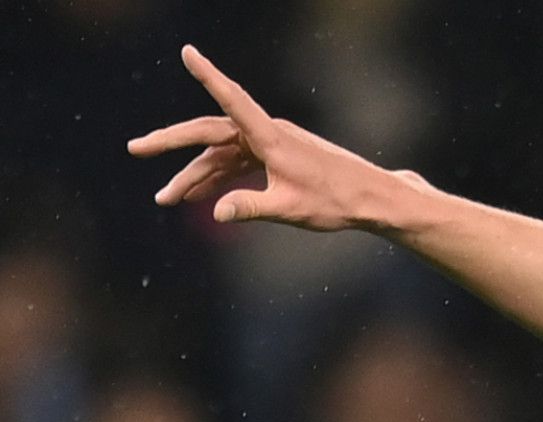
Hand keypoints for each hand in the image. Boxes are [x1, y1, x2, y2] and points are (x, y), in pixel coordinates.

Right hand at [127, 45, 413, 230]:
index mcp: (271, 138)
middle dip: (172, 143)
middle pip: (210, 133)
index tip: (188, 52)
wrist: (370, 199)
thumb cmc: (336, 202)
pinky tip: (198, 196)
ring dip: (195, 175)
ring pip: (222, 154)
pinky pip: (238, 163)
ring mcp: (271, 144)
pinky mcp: (276, 156)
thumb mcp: (290, 209)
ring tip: (166, 198)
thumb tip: (216, 212)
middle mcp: (268, 134)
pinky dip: (218, 178)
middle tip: (135, 149)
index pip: (233, 99)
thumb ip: (251, 208)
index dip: (208, 76)